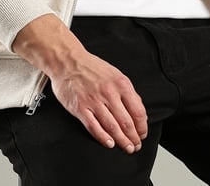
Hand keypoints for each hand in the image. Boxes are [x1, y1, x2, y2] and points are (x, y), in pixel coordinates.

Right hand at [12, 14, 146, 153]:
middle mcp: (109, 92)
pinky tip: (109, 143)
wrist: (67, 61)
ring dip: (122, 141)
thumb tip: (138, 108)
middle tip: (136, 146)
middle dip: (133, 138)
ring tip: (127, 147)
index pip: (138, 111)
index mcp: (120, 83)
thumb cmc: (91, 67)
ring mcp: (94, 101)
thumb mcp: (114, 74)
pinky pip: (94, 127)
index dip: (142, 127)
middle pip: (126, 122)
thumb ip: (127, 91)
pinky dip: (103, 138)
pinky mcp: (80, 108)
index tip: (142, 133)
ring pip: (112, 127)